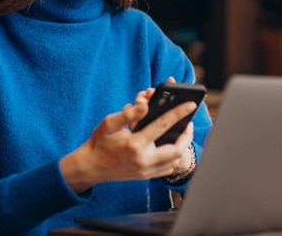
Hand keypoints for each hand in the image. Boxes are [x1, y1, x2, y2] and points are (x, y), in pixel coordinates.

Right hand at [59, 85, 195, 193]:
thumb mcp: (109, 123)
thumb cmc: (100, 142)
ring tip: (183, 133)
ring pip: (175, 161)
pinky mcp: (145, 176)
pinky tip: (172, 146)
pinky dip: (174, 157)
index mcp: (135, 144)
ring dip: (182, 147)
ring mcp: (145, 171)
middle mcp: (143, 160)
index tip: (190, 104)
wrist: (90, 167)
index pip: (163, 125)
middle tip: (188, 123)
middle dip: (187, 135)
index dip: (178, 113)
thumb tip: (144, 105)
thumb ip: (127, 114)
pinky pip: (167, 169)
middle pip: (177, 149)